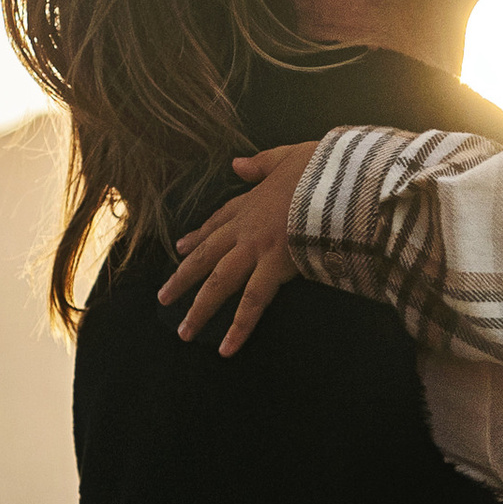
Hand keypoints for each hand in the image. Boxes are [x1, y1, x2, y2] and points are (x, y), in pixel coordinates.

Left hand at [157, 144, 320, 354]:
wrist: (339, 180)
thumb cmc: (322, 168)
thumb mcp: (288, 156)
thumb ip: (261, 163)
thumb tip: (237, 164)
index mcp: (251, 203)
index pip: (218, 222)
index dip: (198, 237)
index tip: (181, 248)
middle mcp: (246, 229)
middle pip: (206, 256)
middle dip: (183, 278)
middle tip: (163, 298)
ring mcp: (257, 249)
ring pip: (219, 283)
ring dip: (200, 309)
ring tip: (184, 332)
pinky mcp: (274, 266)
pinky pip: (252, 302)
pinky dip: (239, 327)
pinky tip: (226, 348)